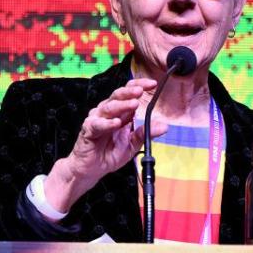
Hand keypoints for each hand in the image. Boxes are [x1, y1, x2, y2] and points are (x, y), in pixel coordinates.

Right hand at [44, 77, 167, 212]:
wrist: (92, 169)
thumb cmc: (109, 153)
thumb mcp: (133, 144)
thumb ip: (145, 133)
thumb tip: (164, 126)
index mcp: (120, 112)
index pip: (128, 93)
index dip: (139, 86)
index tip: (153, 84)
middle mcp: (107, 112)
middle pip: (118, 96)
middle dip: (130, 92)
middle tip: (141, 91)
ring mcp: (96, 119)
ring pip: (108, 107)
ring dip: (122, 105)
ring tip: (134, 104)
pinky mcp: (88, 130)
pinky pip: (97, 124)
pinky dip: (107, 123)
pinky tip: (116, 123)